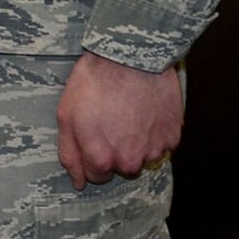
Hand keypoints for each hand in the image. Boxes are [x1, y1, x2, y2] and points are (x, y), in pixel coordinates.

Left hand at [55, 51, 182, 189]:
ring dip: (135, 141)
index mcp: (101, 158)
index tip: (93, 133)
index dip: (91, 154)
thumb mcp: (66, 115)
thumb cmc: (95, 82)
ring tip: (128, 112)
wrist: (131, 56)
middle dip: (113, 149)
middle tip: (110, 119)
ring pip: (142, 156)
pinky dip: (153, 131)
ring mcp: (153, 150)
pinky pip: (160, 143)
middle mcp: (129, 161)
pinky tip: (144, 111)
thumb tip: (78, 182)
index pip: (95, 176)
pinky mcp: (172, 136)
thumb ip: (70, 154)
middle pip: (120, 167)